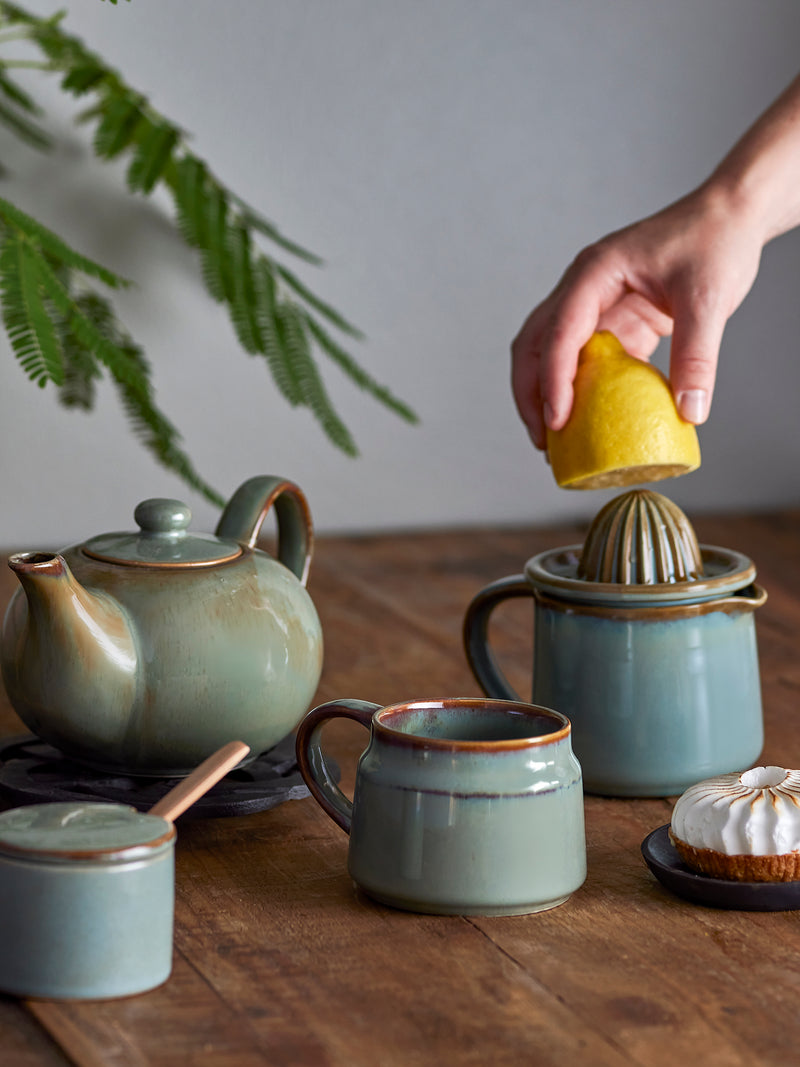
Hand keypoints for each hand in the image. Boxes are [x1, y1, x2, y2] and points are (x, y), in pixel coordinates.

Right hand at [511, 185, 764, 449]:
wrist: (730, 217)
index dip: (554, 379)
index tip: (558, 421)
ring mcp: (594, 305)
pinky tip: (588, 421)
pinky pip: (585, 360)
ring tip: (554, 439)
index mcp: (595, 272)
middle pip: (535, 344)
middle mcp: (583, 288)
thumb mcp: (709, 299)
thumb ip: (697, 356)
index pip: (560, 331)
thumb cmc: (716, 242)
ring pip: (550, 353)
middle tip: (544, 439)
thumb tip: (690, 412)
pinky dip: (579, 391)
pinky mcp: (613, 321)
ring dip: (546, 393)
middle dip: (531, 393)